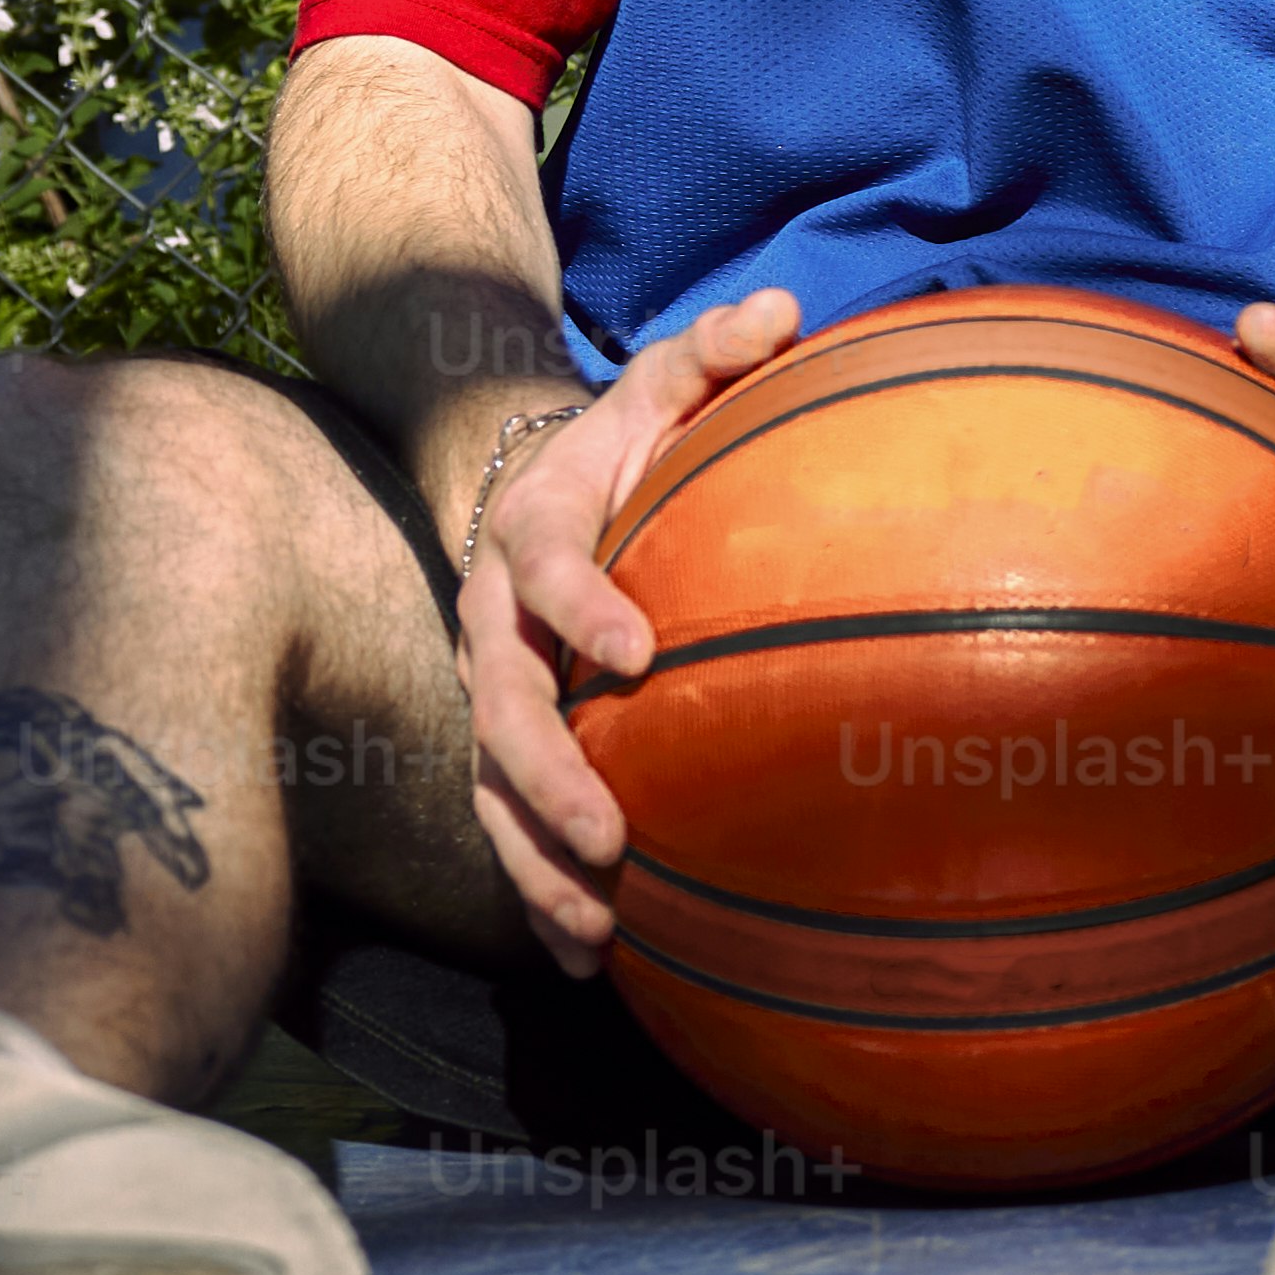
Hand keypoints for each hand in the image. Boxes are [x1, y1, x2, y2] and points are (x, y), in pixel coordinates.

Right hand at [454, 283, 802, 970]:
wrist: (531, 479)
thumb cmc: (628, 437)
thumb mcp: (664, 379)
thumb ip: (718, 346)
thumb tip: (785, 310)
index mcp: (531, 527)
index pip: (544, 567)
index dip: (583, 607)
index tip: (643, 652)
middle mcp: (490, 618)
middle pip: (498, 706)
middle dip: (548, 779)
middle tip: (611, 840)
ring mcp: (489, 687)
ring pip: (490, 787)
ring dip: (534, 864)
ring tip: (595, 932)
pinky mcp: (504, 742)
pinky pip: (509, 826)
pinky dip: (540, 894)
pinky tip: (589, 964)